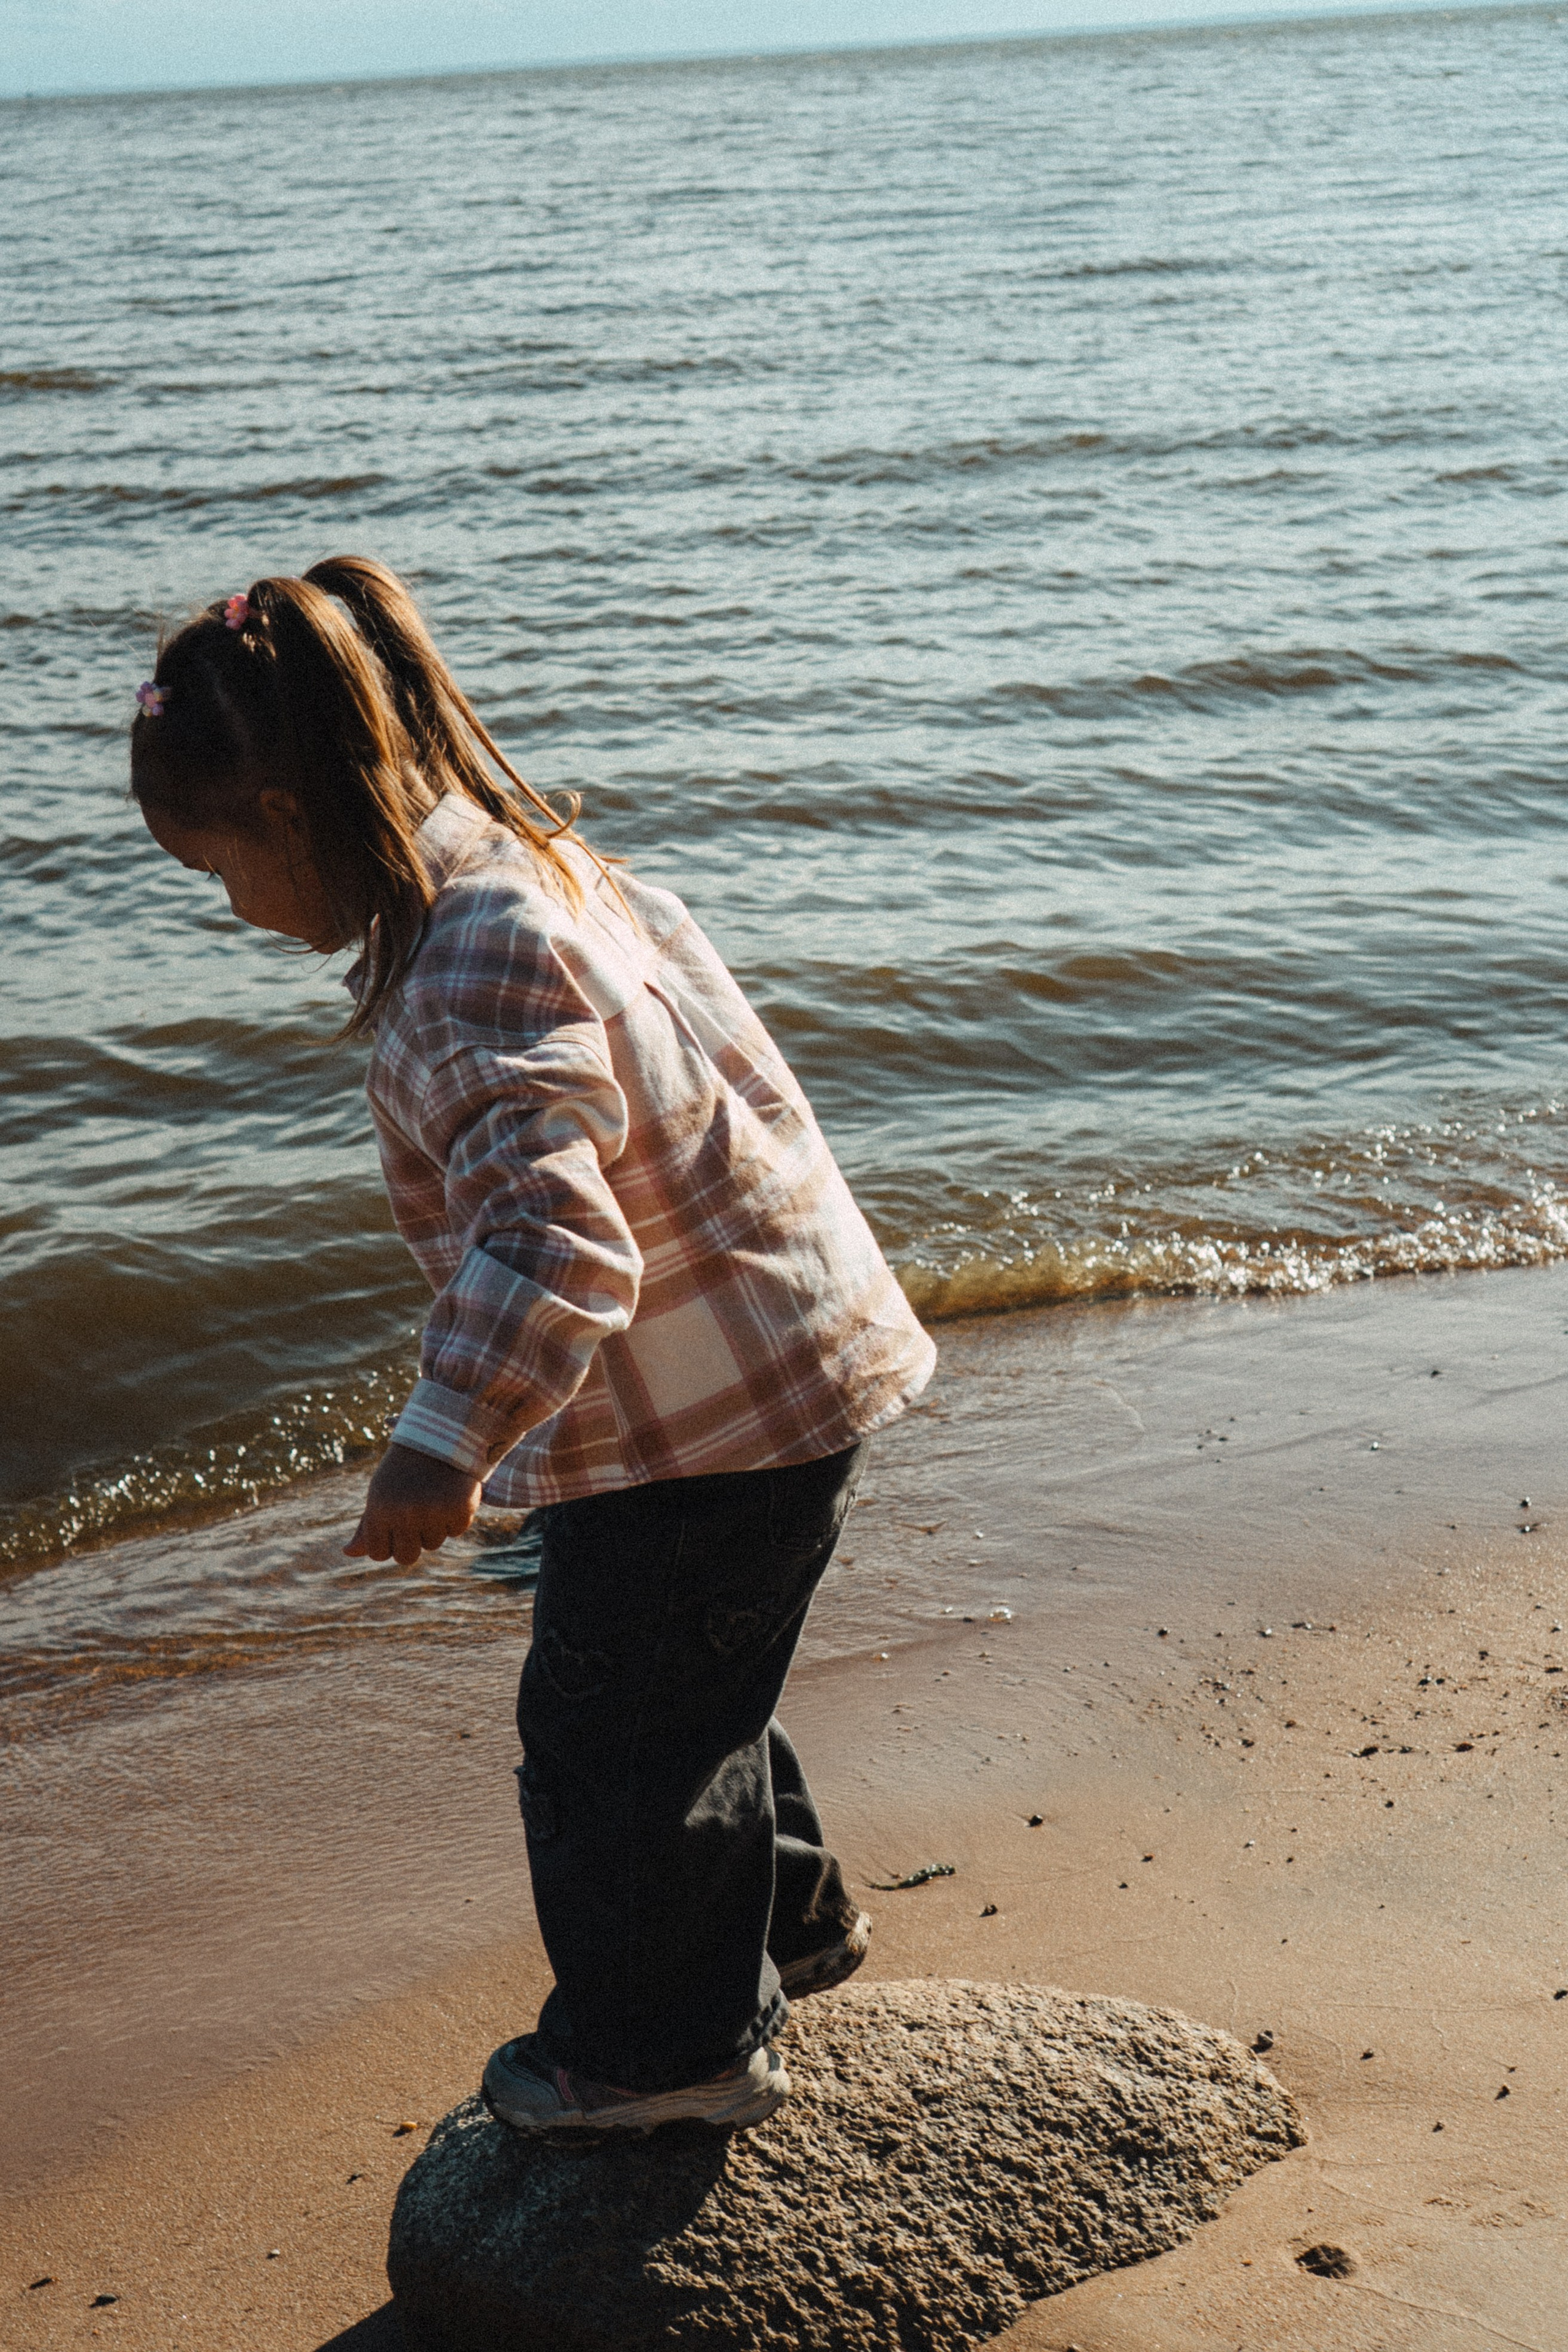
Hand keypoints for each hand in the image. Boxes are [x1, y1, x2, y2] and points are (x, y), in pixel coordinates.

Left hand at [345, 1442, 482, 1566]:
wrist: (440, 1433)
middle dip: (411, 1543)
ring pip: (434, 1544)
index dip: (388, 1543)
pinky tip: (450, 1493)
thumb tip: (348, 1552)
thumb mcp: (380, 1492)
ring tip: (434, 1497)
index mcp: (379, 1509)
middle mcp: (405, 1513)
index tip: (394, 1526)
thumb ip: (367, 1526)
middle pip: (407, 1558)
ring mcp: (434, 1511)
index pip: (379, 1553)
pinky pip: (456, 1530)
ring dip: (434, 1527)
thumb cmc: (403, 1468)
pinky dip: (456, 1517)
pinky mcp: (460, 1507)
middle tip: (416, 1517)